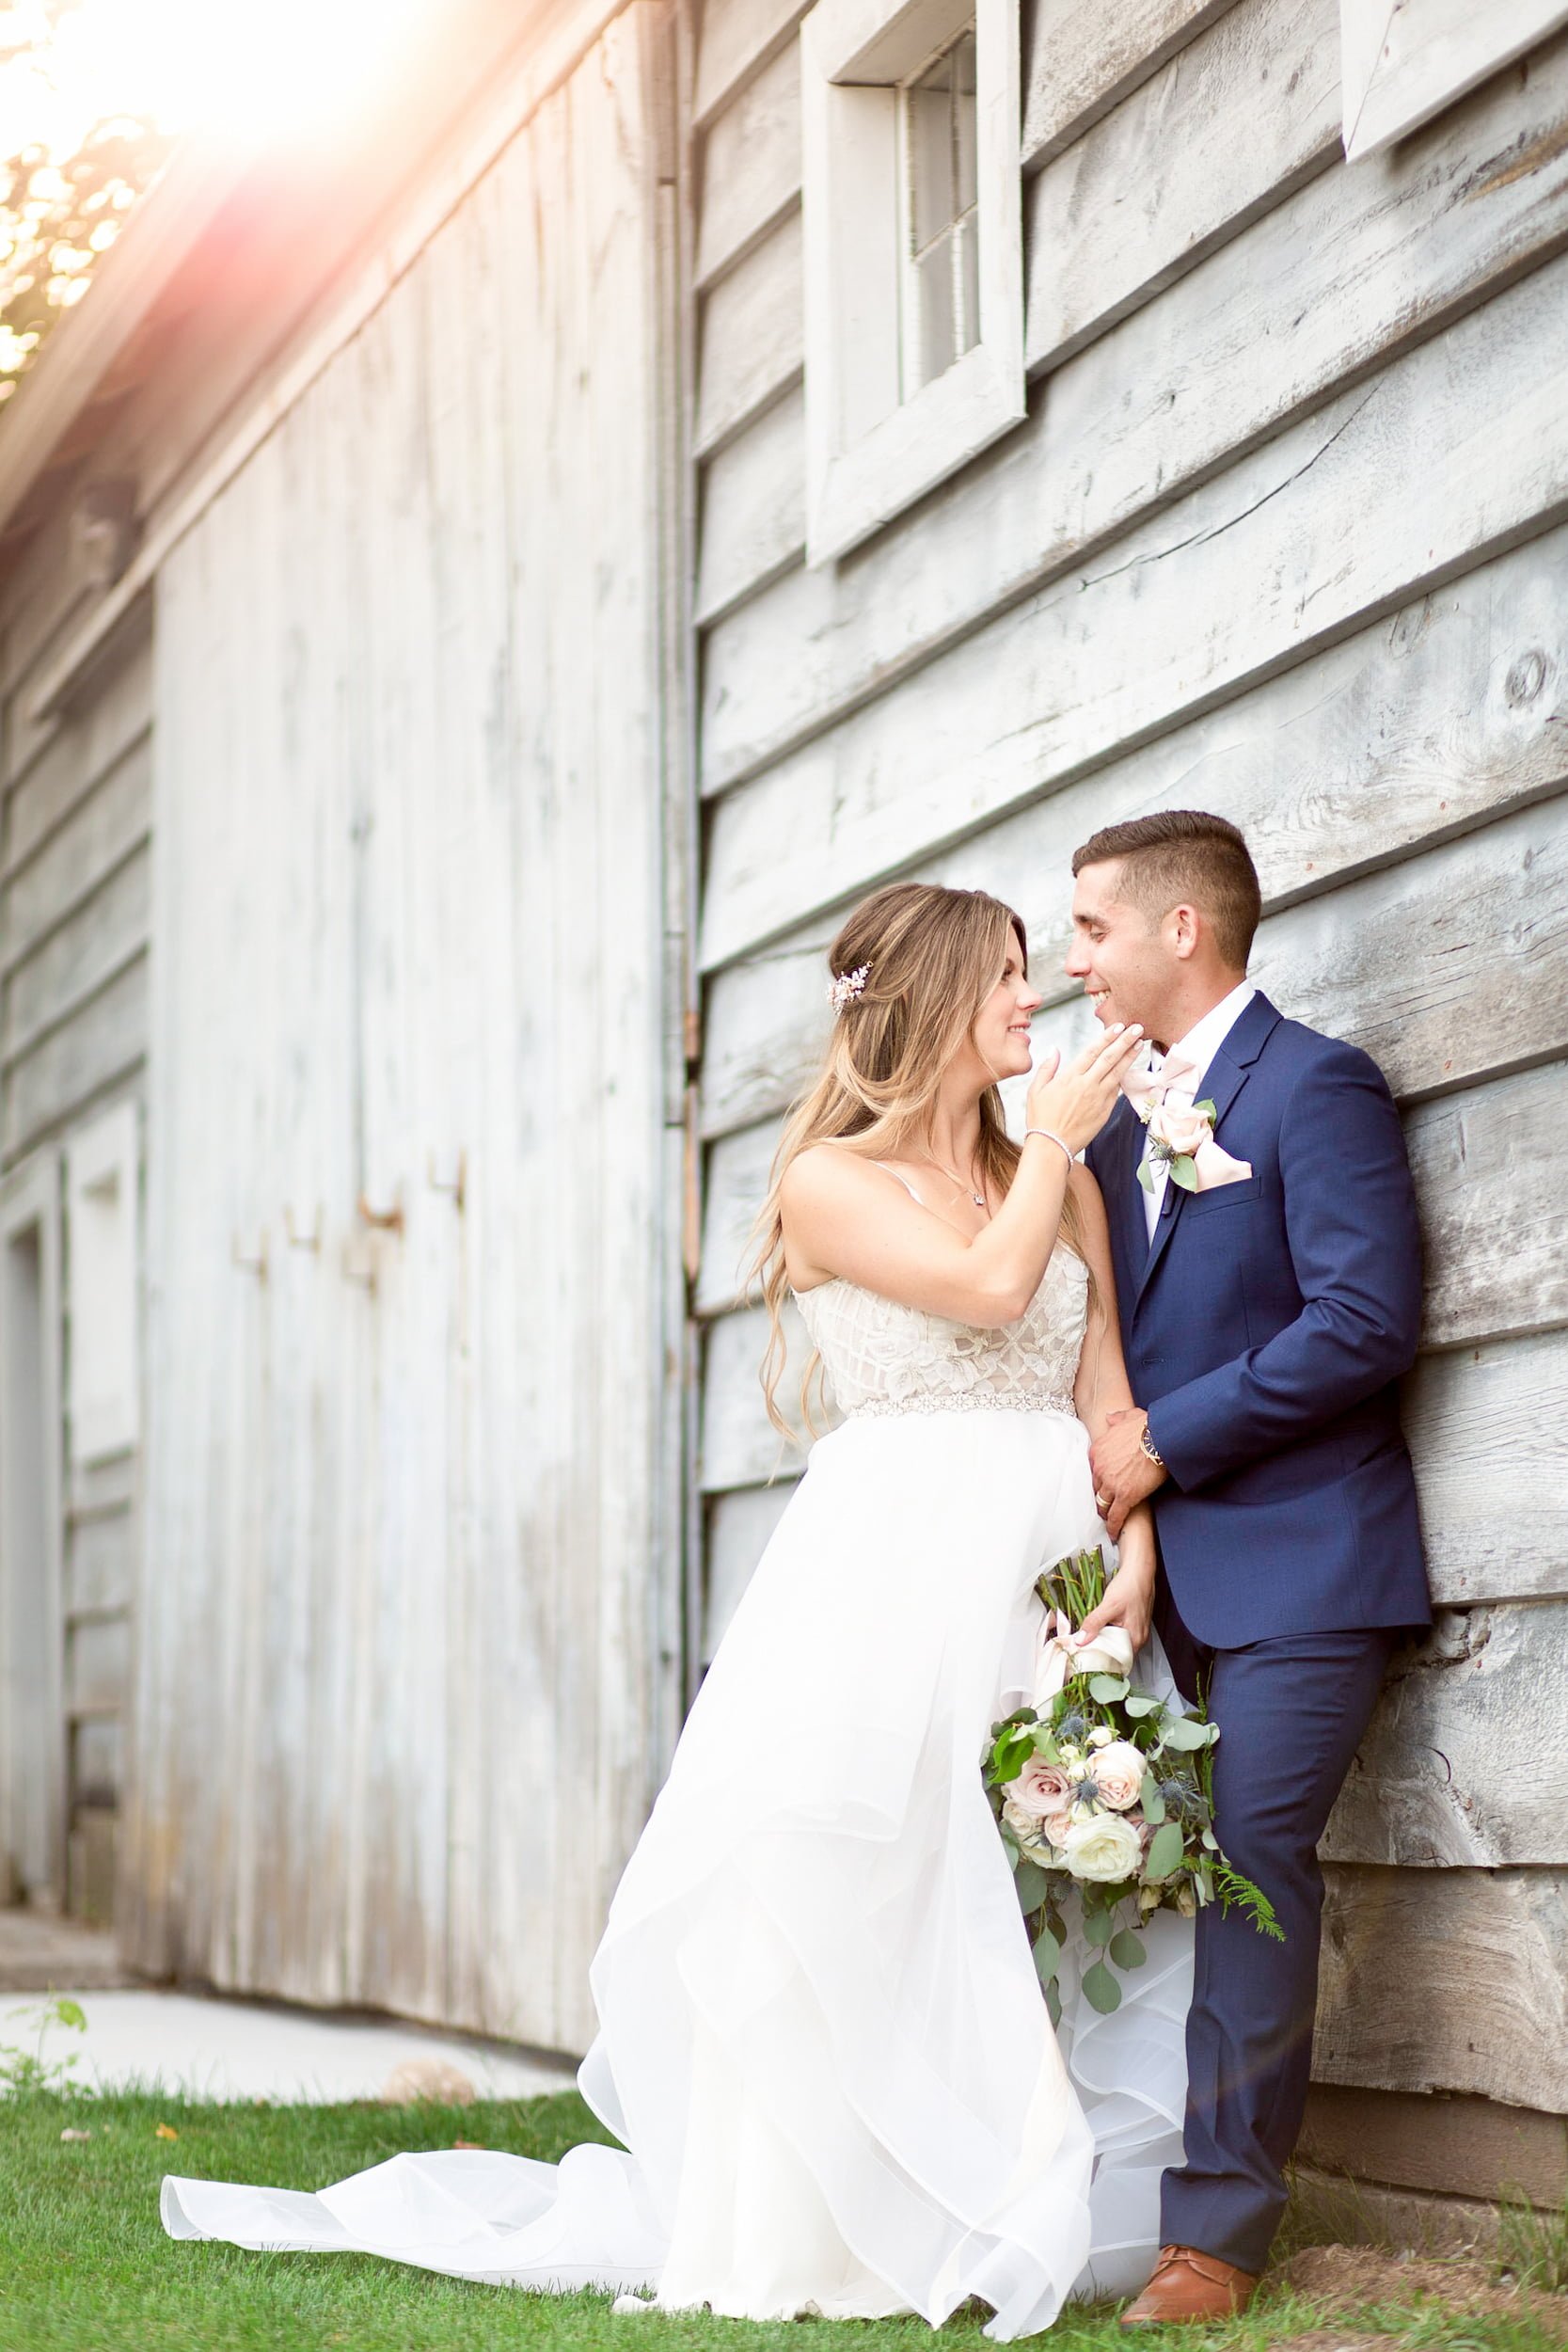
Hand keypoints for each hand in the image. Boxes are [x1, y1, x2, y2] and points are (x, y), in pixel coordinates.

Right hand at [1025, 1025, 1144, 1155]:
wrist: (1052, 1146)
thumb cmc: (1041, 1119)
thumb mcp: (1035, 1090)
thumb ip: (1047, 1068)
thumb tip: (1054, 1050)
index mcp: (1070, 1077)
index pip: (1093, 1051)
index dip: (1107, 1037)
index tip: (1118, 1026)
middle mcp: (1087, 1084)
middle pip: (1110, 1057)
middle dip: (1125, 1041)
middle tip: (1137, 1028)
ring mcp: (1098, 1098)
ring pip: (1118, 1072)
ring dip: (1130, 1056)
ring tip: (1139, 1043)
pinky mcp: (1105, 1110)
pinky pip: (1116, 1090)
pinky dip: (1123, 1077)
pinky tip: (1129, 1068)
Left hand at [1076, 1550, 1154, 1654]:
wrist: (1139, 1570)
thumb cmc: (1130, 1586)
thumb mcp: (1109, 1605)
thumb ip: (1094, 1624)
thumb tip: (1080, 1640)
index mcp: (1135, 1639)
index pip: (1117, 1661)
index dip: (1100, 1661)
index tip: (1085, 1658)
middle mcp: (1139, 1638)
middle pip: (1116, 1653)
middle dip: (1100, 1650)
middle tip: (1083, 1648)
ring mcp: (1137, 1630)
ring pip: (1116, 1642)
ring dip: (1103, 1639)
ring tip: (1089, 1637)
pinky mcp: (1133, 1622)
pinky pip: (1119, 1633)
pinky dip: (1108, 1631)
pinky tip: (1100, 1625)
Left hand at [1089, 1407, 1165, 1537]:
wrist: (1160, 1437)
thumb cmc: (1147, 1426)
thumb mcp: (1127, 1416)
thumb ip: (1116, 1419)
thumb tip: (1110, 1418)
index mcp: (1098, 1450)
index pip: (1093, 1469)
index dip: (1098, 1478)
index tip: (1101, 1483)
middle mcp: (1100, 1468)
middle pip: (1096, 1487)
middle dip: (1100, 1495)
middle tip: (1103, 1503)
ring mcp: (1111, 1484)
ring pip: (1102, 1503)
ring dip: (1105, 1512)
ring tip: (1107, 1520)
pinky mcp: (1125, 1496)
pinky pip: (1115, 1515)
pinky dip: (1114, 1526)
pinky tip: (1113, 1533)